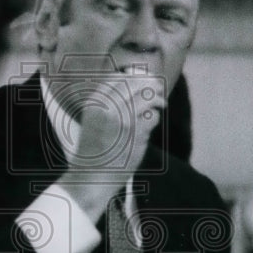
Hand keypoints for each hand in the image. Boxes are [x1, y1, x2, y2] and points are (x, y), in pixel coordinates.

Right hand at [55, 71, 165, 221]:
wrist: (91, 176)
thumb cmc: (95, 148)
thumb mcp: (93, 119)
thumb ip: (109, 102)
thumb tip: (135, 82)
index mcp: (95, 103)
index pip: (117, 78)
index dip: (135, 76)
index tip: (145, 79)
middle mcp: (107, 107)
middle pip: (135, 83)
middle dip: (151, 83)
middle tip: (160, 87)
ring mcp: (122, 119)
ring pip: (147, 97)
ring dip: (158, 99)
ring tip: (161, 104)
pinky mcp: (135, 133)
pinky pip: (152, 117)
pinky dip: (155, 118)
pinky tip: (150, 125)